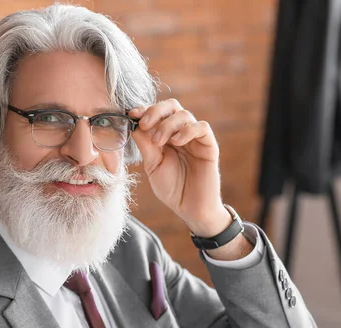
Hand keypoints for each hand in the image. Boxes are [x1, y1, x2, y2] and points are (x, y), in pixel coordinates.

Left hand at [129, 99, 229, 237]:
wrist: (190, 208)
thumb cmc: (172, 188)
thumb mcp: (153, 166)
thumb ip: (145, 146)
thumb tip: (133, 125)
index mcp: (165, 135)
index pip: (157, 113)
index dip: (144, 110)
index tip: (131, 114)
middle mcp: (180, 133)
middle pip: (171, 106)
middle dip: (155, 111)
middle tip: (144, 124)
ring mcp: (195, 138)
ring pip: (184, 115)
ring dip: (167, 125)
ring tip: (159, 142)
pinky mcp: (209, 145)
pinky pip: (202, 127)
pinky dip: (187, 130)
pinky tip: (176, 141)